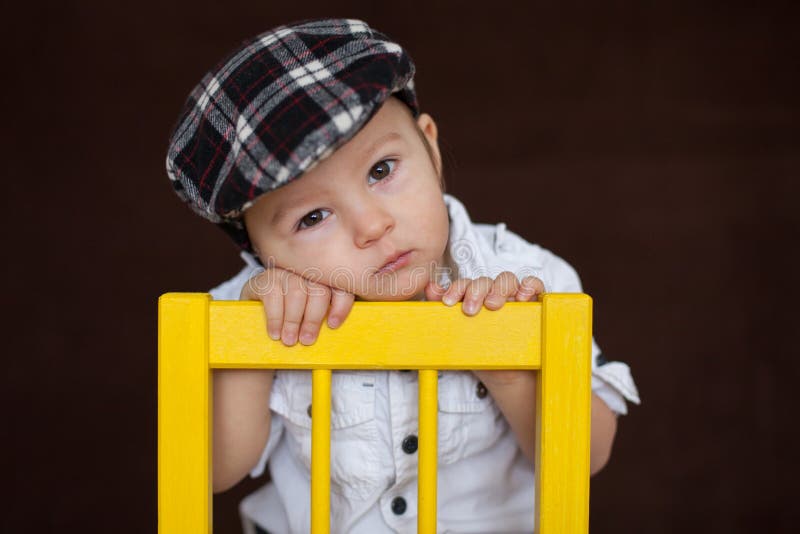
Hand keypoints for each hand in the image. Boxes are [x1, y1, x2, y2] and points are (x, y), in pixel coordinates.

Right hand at [240, 266, 354, 345]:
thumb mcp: (313, 315)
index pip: (341, 287)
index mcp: (327, 279)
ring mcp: (287, 272)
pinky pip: (273, 295)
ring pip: (296, 293)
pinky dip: (275, 318)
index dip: (340, 306)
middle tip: (307, 340)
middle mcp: (308, 271)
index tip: (333, 325)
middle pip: (319, 290)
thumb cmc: (294, 316)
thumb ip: (327, 317)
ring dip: (293, 320)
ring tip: (289, 340)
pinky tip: (275, 332)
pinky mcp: (266, 277)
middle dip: (313, 318)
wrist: (260, 311)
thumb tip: (335, 332)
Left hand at [424, 271, 544, 386]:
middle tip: (470, 311)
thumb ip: (445, 313)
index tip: (448, 303)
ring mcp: (515, 297)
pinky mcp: (535, 303)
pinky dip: (529, 285)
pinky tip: (522, 297)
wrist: (507, 376)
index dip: (456, 288)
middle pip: (485, 281)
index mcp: (475, 299)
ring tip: (493, 306)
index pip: (466, 284)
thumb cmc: (483, 353)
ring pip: (507, 280)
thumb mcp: (460, 335)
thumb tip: (430, 289)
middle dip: (475, 291)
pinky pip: (535, 286)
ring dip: (499, 288)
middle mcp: (494, 294)